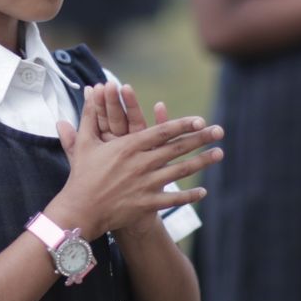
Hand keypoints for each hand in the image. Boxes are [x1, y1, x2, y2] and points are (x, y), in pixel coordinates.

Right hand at [51, 89, 223, 234]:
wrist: (80, 210)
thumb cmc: (82, 175)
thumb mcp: (85, 142)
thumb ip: (90, 115)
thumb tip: (90, 90)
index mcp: (129, 146)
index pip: (162, 132)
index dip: (183, 125)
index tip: (200, 120)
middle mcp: (142, 163)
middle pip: (177, 148)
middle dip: (201, 139)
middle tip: (220, 131)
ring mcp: (146, 184)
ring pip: (180, 171)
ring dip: (202, 162)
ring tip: (219, 154)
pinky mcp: (147, 204)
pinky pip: (173, 199)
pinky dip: (189, 196)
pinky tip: (203, 191)